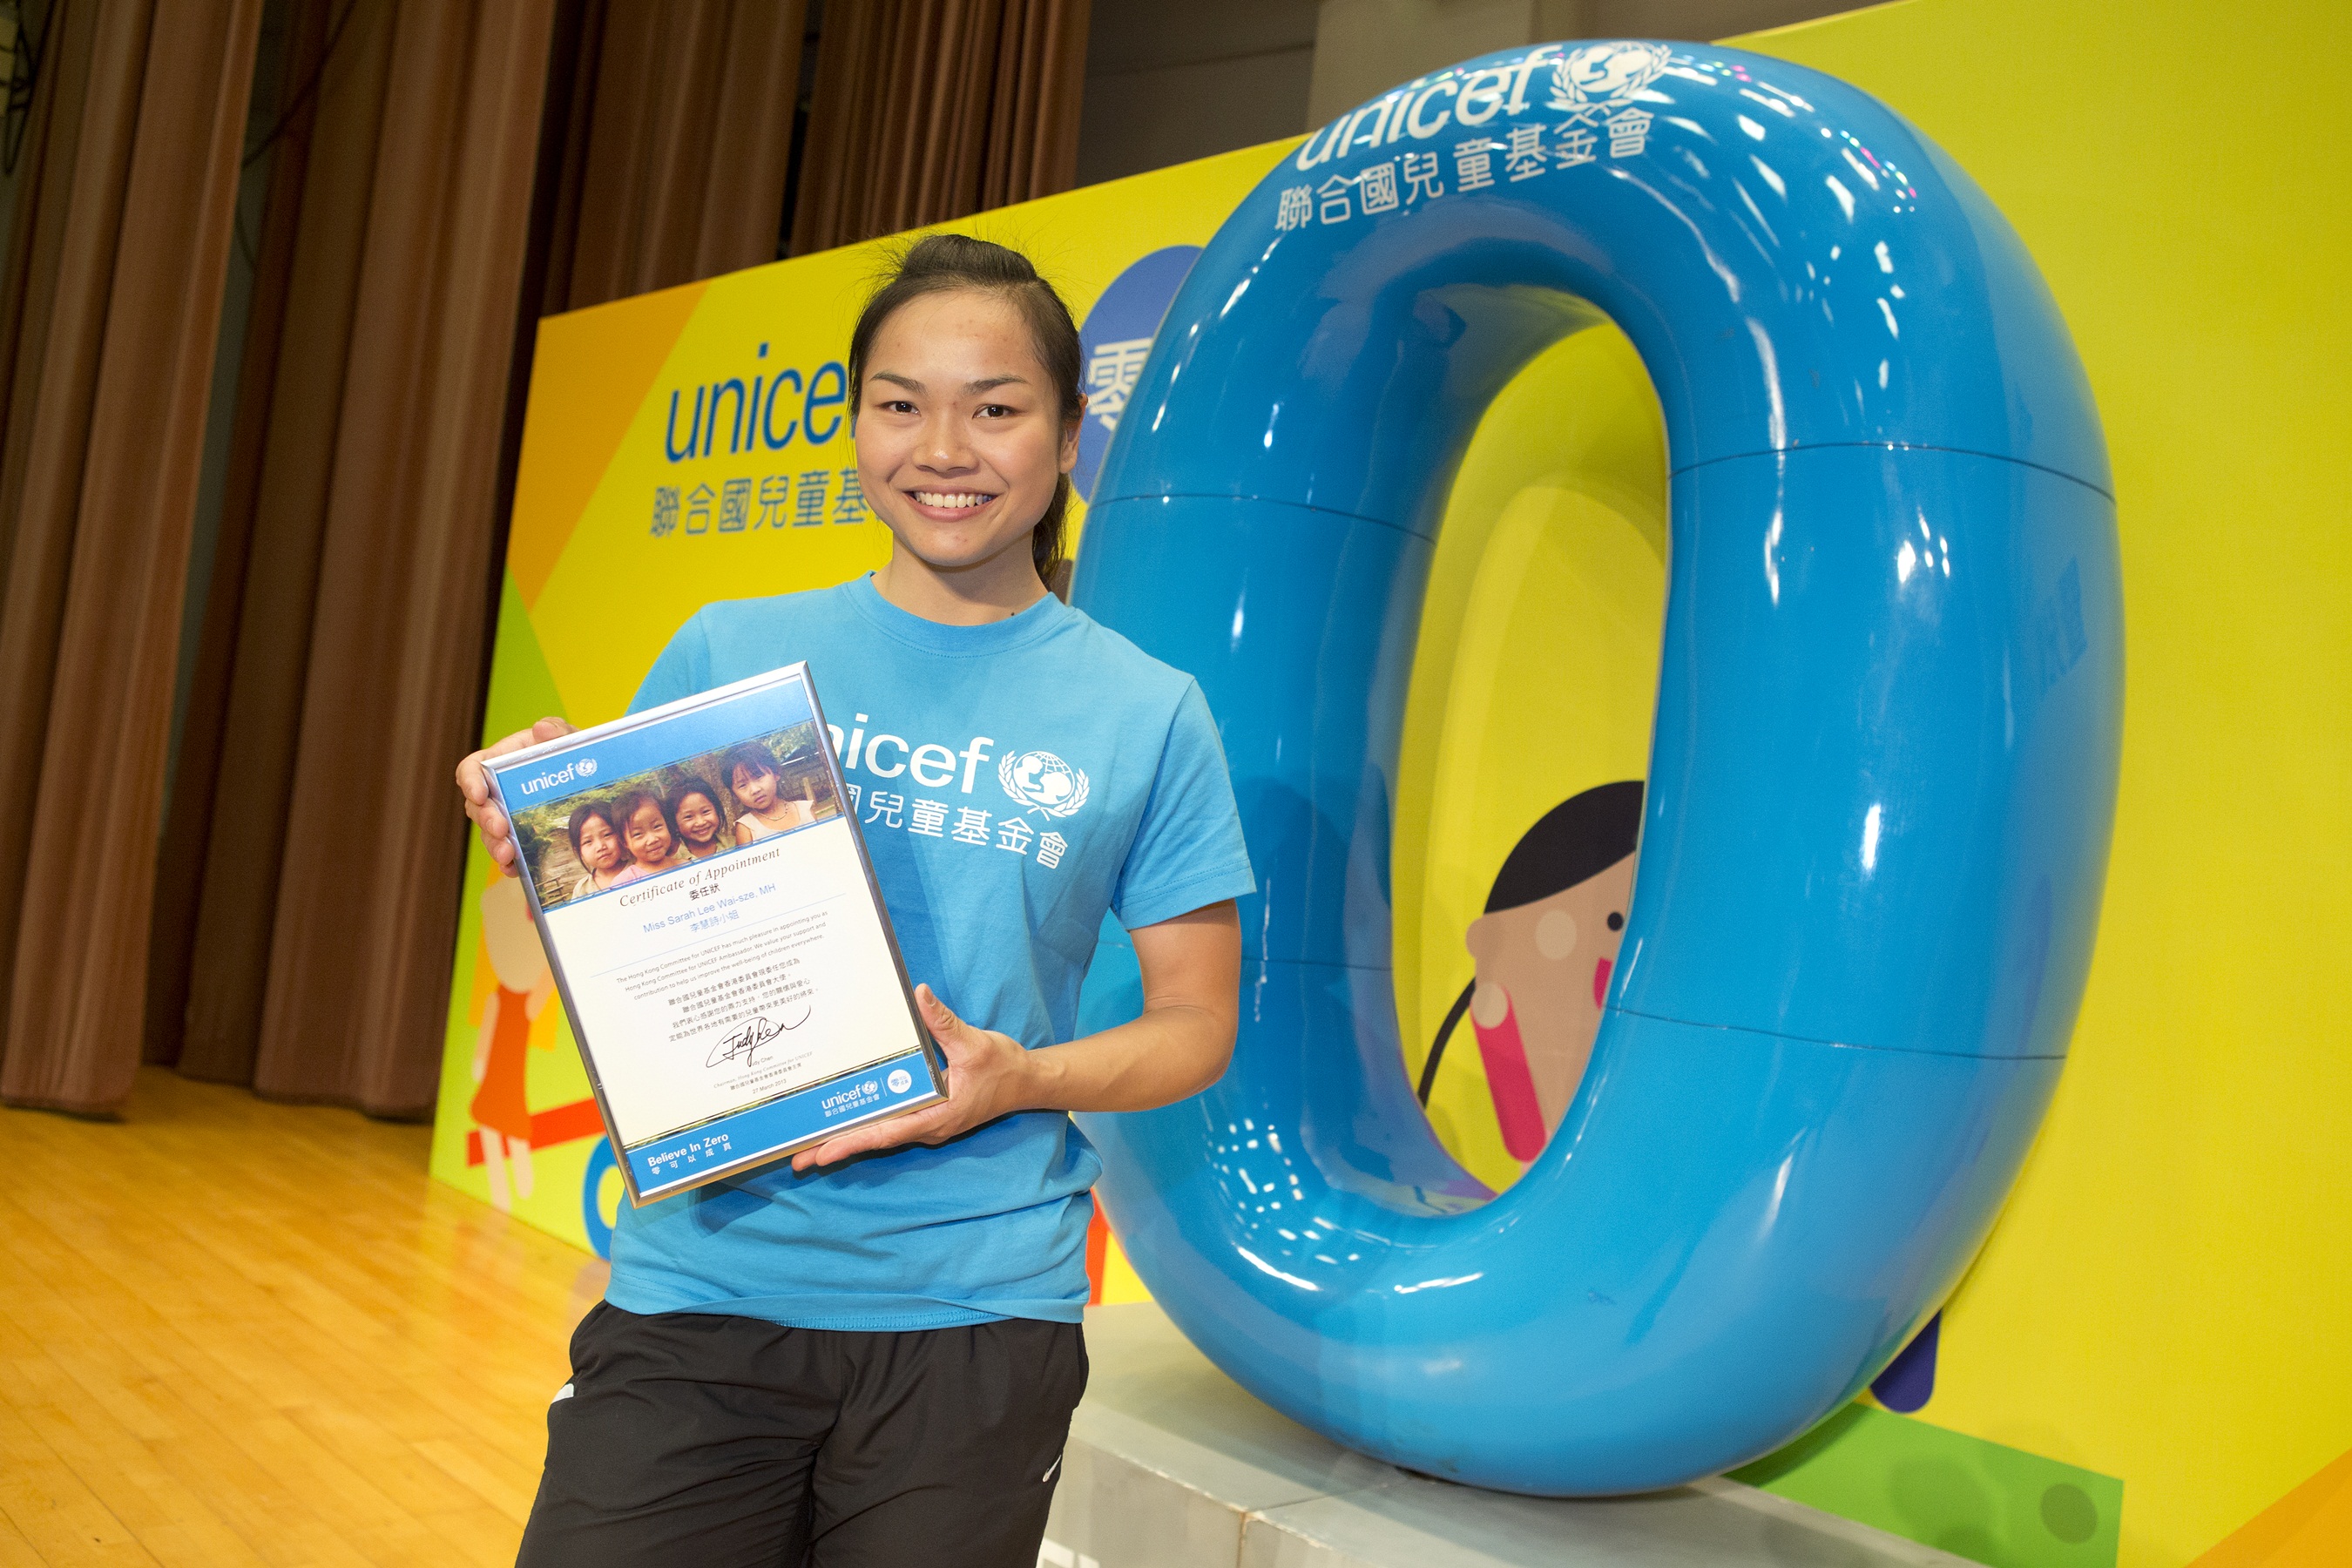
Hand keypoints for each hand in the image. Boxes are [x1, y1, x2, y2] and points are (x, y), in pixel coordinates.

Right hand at [455, 717, 573, 876]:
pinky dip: (508, 862)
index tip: (479, 793)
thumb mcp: (566, 737)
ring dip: (494, 845)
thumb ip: (556, 729)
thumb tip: (542, 729)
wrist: (587, 776)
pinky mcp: (517, 835)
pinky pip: (506, 850)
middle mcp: (495, 790)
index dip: (469, 781)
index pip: (470, 770)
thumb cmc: (567, 752)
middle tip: (501, 829)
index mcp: (499, 762)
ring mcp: (504, 814)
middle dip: (485, 819)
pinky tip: (515, 869)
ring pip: (488, 833)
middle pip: (476, 807)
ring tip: (508, 854)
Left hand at [790, 985, 1036, 1170]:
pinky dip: (864, 1127)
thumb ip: (943, 1021)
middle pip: (875, 1139)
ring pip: (880, 1135)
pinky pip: (890, 1125)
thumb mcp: (974, 1042)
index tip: (823, 1152)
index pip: (887, 1132)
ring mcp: (926, 1124)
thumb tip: (920, 994)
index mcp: (938, 1115)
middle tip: (795, 1158)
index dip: (853, 1141)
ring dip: (846, 1140)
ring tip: (807, 1149)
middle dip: (836, 1148)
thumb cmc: (1003, 1067)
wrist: (1027, 1082)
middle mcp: (927, 1126)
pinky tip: (843, 1125)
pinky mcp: (926, 1116)